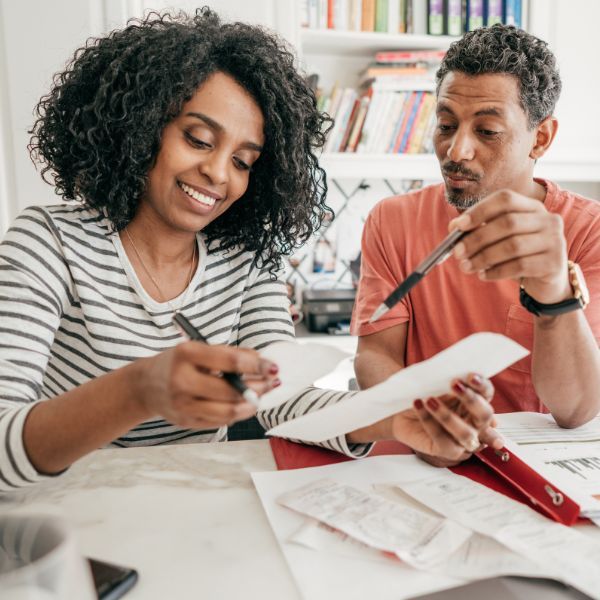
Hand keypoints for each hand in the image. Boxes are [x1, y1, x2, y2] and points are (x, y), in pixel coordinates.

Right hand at [137, 342, 278, 428]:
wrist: (146, 385)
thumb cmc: (179, 363)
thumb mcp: (198, 349)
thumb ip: (229, 354)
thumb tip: (262, 361)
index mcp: (186, 354)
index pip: (230, 361)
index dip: (256, 365)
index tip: (273, 367)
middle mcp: (182, 380)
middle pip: (231, 390)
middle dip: (258, 387)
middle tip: (272, 383)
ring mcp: (183, 404)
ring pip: (228, 411)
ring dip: (251, 405)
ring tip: (261, 397)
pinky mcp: (186, 421)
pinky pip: (220, 421)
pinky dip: (237, 413)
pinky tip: (244, 406)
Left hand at [391, 373, 502, 466]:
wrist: (398, 410)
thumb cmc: (420, 394)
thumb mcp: (433, 383)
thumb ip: (446, 378)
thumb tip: (454, 372)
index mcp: (475, 403)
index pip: (487, 393)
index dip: (482, 385)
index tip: (470, 376)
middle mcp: (474, 423)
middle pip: (485, 415)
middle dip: (472, 400)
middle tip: (454, 384)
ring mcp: (462, 440)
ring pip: (466, 434)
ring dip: (448, 416)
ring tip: (429, 399)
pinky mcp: (446, 451)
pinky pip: (443, 441)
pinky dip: (430, 422)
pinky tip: (418, 405)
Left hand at [449, 189, 570, 303]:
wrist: (547, 281)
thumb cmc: (518, 255)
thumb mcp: (499, 239)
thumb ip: (478, 230)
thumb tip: (453, 227)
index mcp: (532, 207)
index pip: (505, 199)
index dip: (480, 210)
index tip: (458, 226)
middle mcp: (548, 220)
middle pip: (508, 223)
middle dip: (477, 238)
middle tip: (457, 252)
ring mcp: (555, 241)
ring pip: (513, 246)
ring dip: (483, 257)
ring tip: (466, 267)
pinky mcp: (554, 263)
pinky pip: (520, 266)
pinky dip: (496, 271)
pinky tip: (483, 275)